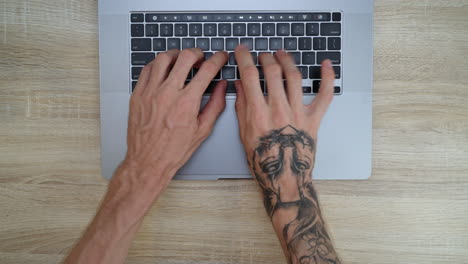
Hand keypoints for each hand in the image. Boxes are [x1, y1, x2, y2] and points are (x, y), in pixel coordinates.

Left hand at [113, 49, 227, 202]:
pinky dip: (157, 65)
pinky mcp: (137, 95)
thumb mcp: (202, 130)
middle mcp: (168, 93)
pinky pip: (147, 70)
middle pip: (184, 57)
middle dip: (196, 53)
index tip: (220, 57)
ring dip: (176, 55)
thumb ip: (215, 105)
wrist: (148, 161)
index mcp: (187, 102)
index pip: (207, 70)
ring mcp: (150, 92)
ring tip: (181, 59)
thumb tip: (222, 87)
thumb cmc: (174, 150)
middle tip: (200, 57)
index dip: (217, 59)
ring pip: (163, 59)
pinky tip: (163, 69)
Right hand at [234, 46, 339, 263]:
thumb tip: (240, 84)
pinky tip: (326, 65)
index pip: (250, 76)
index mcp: (258, 113)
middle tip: (262, 54)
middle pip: (273, 71)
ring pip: (294, 77)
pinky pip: (324, 95)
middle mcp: (279, 109)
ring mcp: (298, 113)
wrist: (285, 179)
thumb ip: (242, 107)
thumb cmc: (263, 160)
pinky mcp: (314, 119)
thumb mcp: (244, 134)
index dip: (245, 58)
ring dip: (287, 60)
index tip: (242, 50)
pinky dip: (327, 78)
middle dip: (265, 57)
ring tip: (281, 54)